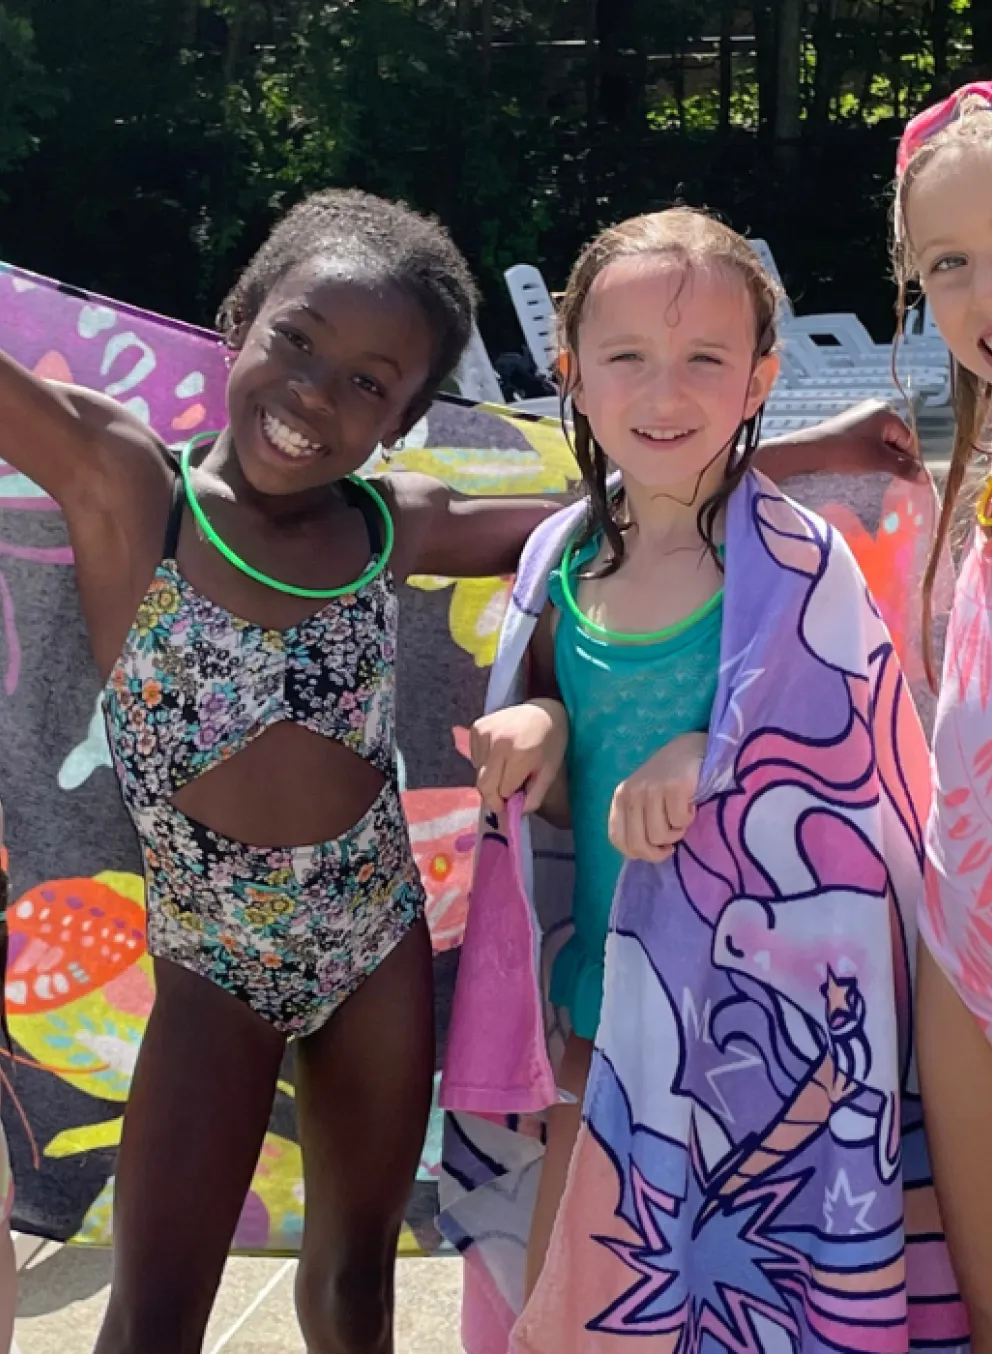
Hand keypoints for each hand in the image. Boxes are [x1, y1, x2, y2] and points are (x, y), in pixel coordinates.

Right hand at [470, 699, 568, 815]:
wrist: (543, 711)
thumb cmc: (550, 743)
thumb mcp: (549, 772)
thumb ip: (534, 797)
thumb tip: (516, 813)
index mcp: (520, 753)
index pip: (503, 791)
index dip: (510, 799)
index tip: (516, 799)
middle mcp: (498, 742)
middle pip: (484, 785)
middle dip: (494, 797)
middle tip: (505, 797)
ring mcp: (484, 732)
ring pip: (478, 773)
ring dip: (490, 778)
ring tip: (506, 768)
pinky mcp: (476, 727)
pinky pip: (474, 759)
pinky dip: (484, 764)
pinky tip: (499, 755)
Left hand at [608, 732, 706, 862]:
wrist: (689, 750)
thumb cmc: (667, 781)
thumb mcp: (643, 799)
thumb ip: (636, 821)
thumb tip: (638, 854)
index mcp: (621, 798)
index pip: (618, 839)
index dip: (637, 853)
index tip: (655, 850)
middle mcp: (632, 793)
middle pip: (638, 844)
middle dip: (657, 853)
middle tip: (671, 845)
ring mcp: (652, 789)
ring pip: (660, 836)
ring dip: (676, 833)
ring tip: (680, 816)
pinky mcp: (674, 786)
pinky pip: (679, 822)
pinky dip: (688, 819)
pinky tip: (690, 805)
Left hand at [759, 399, 923, 483]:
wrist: (810, 451)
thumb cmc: (846, 453)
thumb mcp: (878, 461)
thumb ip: (903, 467)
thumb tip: (926, 477)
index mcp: (887, 412)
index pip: (908, 439)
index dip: (908, 460)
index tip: (906, 478)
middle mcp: (876, 408)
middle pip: (895, 438)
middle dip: (893, 457)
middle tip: (887, 477)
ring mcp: (861, 415)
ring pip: (881, 441)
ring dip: (880, 457)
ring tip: (872, 471)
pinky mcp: (849, 424)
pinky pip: (868, 439)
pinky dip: (868, 452)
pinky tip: (861, 464)